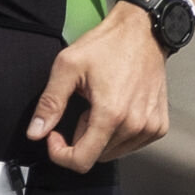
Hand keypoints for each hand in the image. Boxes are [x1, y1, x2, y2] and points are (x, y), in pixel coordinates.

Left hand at [26, 2, 168, 171]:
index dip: (60, 153)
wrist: (143, 32)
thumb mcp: (68, 67)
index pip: (81, 161)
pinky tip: (118, 109)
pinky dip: (119, 133)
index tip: (55, 135)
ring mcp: (149, 127)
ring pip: (113, 152)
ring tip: (101, 105)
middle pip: (96, 156)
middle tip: (83, 108)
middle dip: (81, 138)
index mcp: (111, 114)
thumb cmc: (108, 45)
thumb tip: (36, 132)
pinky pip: (131, 145)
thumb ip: (50, 103)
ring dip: (100, 136)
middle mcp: (134, 125)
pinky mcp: (158, 126)